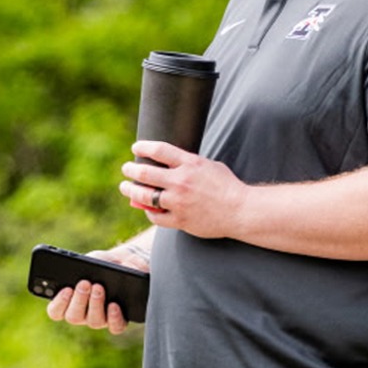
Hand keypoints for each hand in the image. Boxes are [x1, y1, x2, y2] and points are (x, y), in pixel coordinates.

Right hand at [44, 249, 132, 334]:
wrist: (123, 265)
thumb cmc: (102, 263)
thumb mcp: (94, 259)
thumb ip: (91, 262)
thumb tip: (95, 270)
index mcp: (69, 300)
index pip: (56, 311)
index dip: (59, 303)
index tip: (66, 289)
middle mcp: (82, 314)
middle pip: (74, 317)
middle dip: (79, 299)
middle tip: (84, 283)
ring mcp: (99, 319)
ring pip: (94, 322)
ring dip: (95, 304)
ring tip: (99, 288)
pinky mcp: (117, 321)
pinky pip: (115, 327)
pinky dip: (114, 317)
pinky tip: (114, 305)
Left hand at [119, 141, 245, 238]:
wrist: (240, 210)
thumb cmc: (227, 186)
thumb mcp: (208, 166)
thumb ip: (187, 164)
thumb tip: (165, 165)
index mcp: (190, 164)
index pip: (158, 150)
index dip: (143, 147)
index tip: (136, 148)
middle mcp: (181, 182)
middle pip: (145, 173)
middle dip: (131, 169)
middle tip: (126, 168)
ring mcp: (179, 202)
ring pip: (145, 196)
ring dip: (131, 190)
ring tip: (126, 187)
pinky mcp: (180, 220)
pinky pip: (155, 216)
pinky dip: (148, 211)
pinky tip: (146, 208)